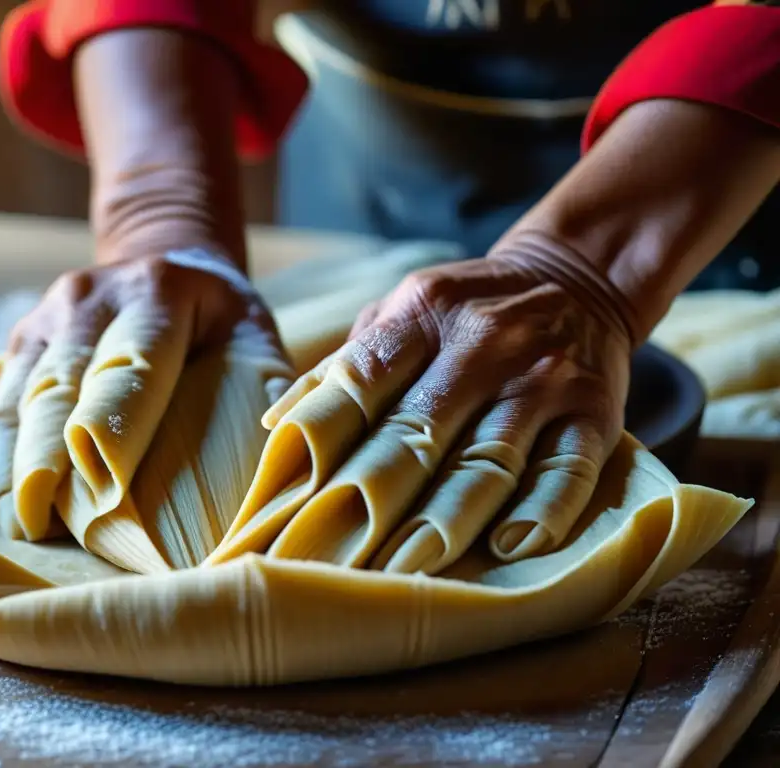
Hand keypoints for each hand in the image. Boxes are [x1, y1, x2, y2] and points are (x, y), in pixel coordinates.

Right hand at [0, 248, 290, 540]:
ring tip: (24, 527)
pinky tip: (11, 504)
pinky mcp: (24, 339)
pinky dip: (5, 455)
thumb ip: (263, 393)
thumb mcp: (255, 337)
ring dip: (21, 466)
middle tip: (44, 526)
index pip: (131, 369)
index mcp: (158, 295)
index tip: (104, 496)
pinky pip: (4, 402)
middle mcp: (92, 300)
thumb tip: (274, 468)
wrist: (167, 258)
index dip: (114, 432)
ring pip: (25, 398)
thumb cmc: (222, 318)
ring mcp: (50, 316)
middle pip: (63, 388)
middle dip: (51, 459)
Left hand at [265, 234, 633, 571]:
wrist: (576, 278)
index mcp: (422, 314)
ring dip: (447, 521)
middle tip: (341, 562)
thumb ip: (346, 365)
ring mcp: (542, 379)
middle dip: (377, 499)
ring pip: (489, 458)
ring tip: (408, 571)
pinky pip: (570, 469)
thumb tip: (279, 424)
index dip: (325, 441)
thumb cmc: (465, 312)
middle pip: (420, 431)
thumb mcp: (402, 312)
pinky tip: (511, 548)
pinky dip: (543, 510)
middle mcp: (483, 344)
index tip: (295, 501)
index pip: (363, 379)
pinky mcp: (595, 412)